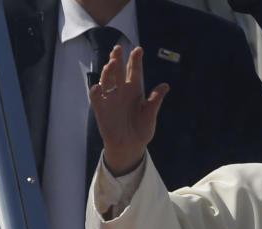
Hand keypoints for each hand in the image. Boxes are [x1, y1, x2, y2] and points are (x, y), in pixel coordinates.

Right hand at [88, 45, 168, 174]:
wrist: (130, 147)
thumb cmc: (141, 130)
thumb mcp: (150, 114)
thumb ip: (155, 100)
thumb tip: (165, 85)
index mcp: (135, 90)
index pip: (134, 71)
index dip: (136, 61)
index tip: (138, 50)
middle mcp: (122, 91)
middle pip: (118, 71)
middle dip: (118, 59)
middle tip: (118, 48)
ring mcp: (111, 99)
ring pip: (107, 81)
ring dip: (107, 72)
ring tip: (111, 63)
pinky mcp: (101, 109)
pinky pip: (97, 98)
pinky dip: (96, 92)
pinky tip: (98, 87)